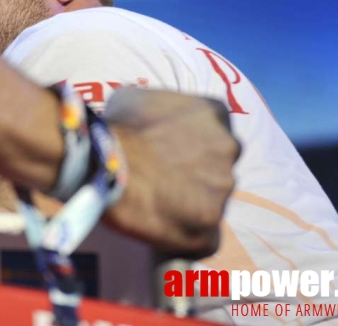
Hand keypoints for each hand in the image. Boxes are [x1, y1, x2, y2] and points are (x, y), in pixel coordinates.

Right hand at [101, 88, 238, 256]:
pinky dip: (183, 237)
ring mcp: (222, 192)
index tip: (166, 150)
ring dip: (189, 203)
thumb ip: (158, 107)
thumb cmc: (118, 125)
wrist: (107, 162)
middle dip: (194, 173)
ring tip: (154, 202)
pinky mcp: (209, 231)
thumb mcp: (136, 97)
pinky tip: (158, 228)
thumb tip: (149, 121)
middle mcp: (230, 150)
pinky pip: (202, 239)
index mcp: (217, 113)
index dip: (188, 143)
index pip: (212, 131)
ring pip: (211, 201)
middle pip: (217, 167)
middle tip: (161, 177)